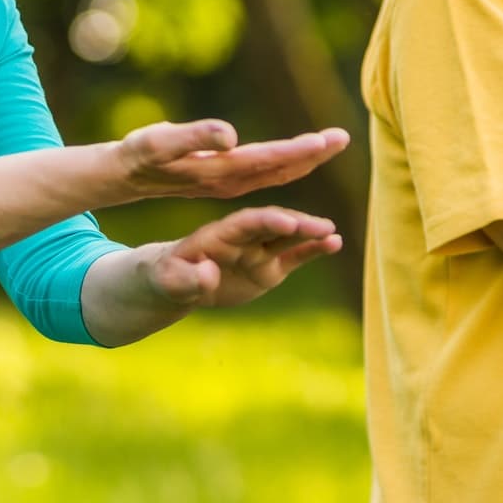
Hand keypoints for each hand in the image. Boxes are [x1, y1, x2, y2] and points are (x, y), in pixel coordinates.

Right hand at [111, 120, 349, 201]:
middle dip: (312, 153)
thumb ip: (195, 136)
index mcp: (220, 170)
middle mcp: (230, 179)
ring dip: (304, 157)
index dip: (297, 151)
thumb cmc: (139, 153)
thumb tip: (231, 135)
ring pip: (276, 171)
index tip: (325, 141)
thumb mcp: (160, 142)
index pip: (268, 160)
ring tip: (331, 143)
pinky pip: (265, 172)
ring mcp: (229, 181)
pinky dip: (287, 163)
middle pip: (281, 167)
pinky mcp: (225, 177)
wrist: (125, 175)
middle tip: (343, 137)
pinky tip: (300, 156)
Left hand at [146, 206, 343, 309]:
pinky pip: (295, 256)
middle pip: (273, 226)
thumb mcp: (170, 280)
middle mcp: (243, 236)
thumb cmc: (167, 276)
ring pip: (289, 238)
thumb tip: (209, 275)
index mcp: (217, 234)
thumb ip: (189, 278)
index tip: (287, 221)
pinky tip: (336, 243)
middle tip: (322, 226)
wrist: (176, 280)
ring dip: (311, 233)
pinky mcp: (270, 266)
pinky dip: (314, 249)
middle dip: (296, 225)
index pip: (244, 224)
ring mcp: (259, 249)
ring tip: (333, 233)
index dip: (266, 222)